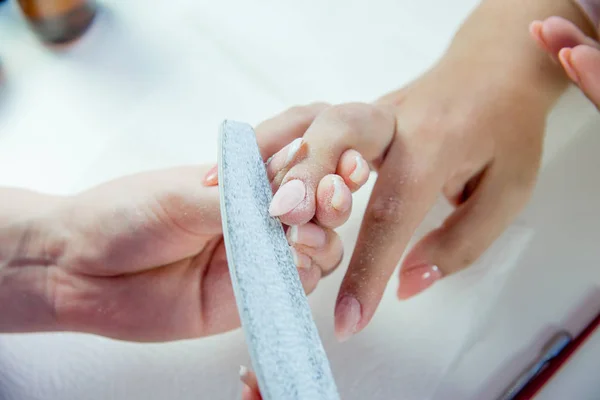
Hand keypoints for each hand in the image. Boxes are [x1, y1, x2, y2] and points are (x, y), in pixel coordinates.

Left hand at [38, 106, 371, 341]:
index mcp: (243, 180)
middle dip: (332, 201)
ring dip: (322, 239)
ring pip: (318, 248)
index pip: (302, 168)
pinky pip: (294, 286)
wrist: (81, 270)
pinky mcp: (250, 295)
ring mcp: (257, 257)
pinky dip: (302, 275)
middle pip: (319, 208)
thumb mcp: (187, 194)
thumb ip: (243, 200)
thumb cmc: (125, 214)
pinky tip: (290, 266)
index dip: (324, 166)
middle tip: (326, 200)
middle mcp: (257, 217)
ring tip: (302, 236)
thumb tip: (298, 199)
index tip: (335, 165)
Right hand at [263, 0, 589, 341]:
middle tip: (281, 220)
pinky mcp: (354, 113)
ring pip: (318, 124)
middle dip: (305, 178)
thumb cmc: (505, 133)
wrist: (492, 69)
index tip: (348, 321)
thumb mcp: (506, 194)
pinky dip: (279, 145)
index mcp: (437, 143)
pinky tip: (257, 172)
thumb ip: (457, 244)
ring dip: (287, 163)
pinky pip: (310, 124)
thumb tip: (405, 286)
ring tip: (265, 208)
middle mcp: (395, 119)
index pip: (393, 211)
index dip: (366, 271)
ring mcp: (369, 110)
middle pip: (339, 135)